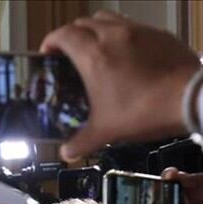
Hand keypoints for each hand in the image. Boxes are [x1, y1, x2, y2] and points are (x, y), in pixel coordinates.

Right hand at [40, 11, 199, 160]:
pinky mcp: (159, 35)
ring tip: (96, 47)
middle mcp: (113, 36)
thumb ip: (82, 141)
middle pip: (84, 22)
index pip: (63, 35)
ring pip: (108, 18)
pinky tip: (127, 54)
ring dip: (97, 29)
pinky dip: (123, 35)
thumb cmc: (147, 109)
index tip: (48, 52)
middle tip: (70, 52)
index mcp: (93, 55)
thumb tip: (68, 151)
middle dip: (72, 34)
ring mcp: (138, 32)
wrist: (190, 98)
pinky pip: (134, 27)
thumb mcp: (107, 131)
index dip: (51, 42)